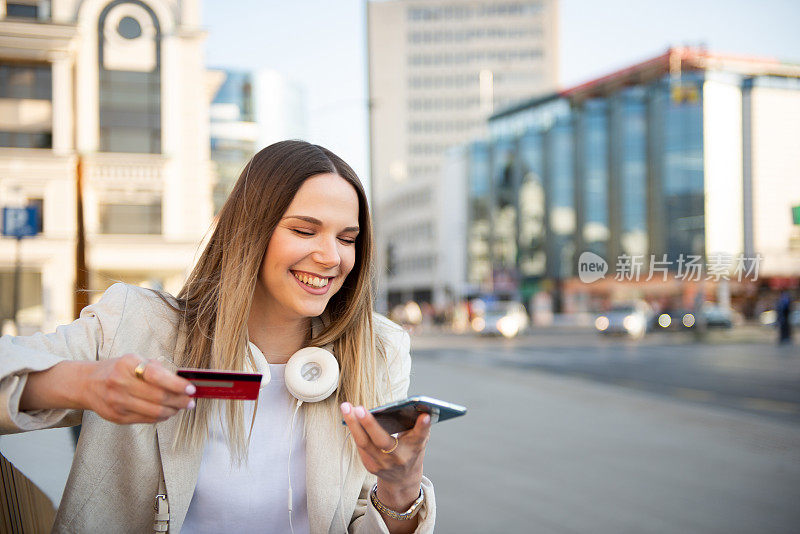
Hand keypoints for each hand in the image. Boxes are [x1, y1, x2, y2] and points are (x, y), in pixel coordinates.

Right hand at [81, 354, 195, 424]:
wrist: (87, 384)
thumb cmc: (118, 370)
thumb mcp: (134, 360)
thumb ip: (157, 369)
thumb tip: (182, 382)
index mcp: (127, 365)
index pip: (156, 376)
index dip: (176, 384)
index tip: (191, 389)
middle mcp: (120, 383)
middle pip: (158, 397)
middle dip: (180, 400)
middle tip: (192, 401)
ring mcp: (117, 402)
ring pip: (154, 412)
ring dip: (173, 411)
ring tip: (182, 407)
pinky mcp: (117, 417)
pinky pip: (146, 420)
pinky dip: (161, 417)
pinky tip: (168, 412)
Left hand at [340, 402, 430, 505]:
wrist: (402, 479)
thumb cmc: (410, 450)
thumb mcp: (418, 439)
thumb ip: (418, 426)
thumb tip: (416, 406)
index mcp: (415, 448)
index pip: (420, 437)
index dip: (423, 427)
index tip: (425, 416)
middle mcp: (399, 458)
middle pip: (382, 441)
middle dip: (369, 424)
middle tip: (359, 408)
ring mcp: (383, 464)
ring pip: (364, 443)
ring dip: (353, 424)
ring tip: (346, 406)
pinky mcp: (370, 465)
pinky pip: (360, 445)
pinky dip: (354, 429)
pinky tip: (348, 415)